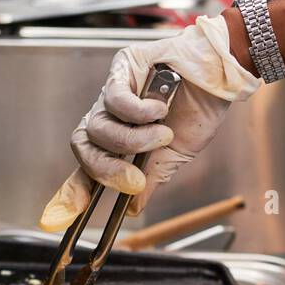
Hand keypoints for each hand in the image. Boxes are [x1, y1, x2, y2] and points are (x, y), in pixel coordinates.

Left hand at [39, 14, 260, 231]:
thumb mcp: (174, 155)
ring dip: (133, 140)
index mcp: (119, 140)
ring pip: (98, 128)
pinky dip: (137, 112)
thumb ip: (150, 179)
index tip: (63, 216)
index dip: (73, 190)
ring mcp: (113, 93)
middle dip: (105, 169)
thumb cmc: (199, 111)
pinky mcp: (121, 68)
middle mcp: (110, 117)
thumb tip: (132, 208)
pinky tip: (160, 109)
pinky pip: (114, 100)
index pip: (88, 165)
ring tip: (163, 134)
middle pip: (83, 147)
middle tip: (134, 180)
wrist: (221, 76)